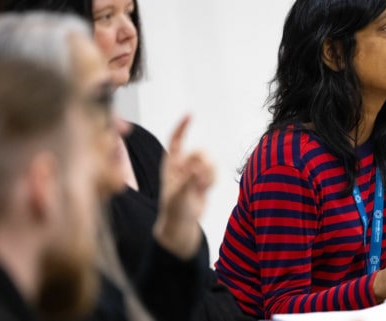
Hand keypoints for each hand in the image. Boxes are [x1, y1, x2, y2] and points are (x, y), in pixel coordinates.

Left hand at [153, 115, 214, 259]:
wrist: (181, 223)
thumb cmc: (174, 209)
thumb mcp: (178, 196)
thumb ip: (189, 180)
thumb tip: (197, 168)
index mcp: (170, 164)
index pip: (176, 140)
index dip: (182, 126)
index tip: (190, 114)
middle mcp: (182, 164)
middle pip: (200, 152)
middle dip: (204, 164)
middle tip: (199, 178)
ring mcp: (194, 171)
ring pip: (210, 162)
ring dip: (209, 175)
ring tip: (201, 188)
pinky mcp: (203, 178)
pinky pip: (215, 172)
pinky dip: (212, 181)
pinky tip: (204, 190)